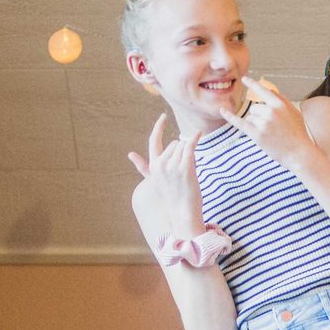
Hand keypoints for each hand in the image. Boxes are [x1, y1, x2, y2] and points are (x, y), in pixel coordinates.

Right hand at [126, 114, 201, 236]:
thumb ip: (143, 166)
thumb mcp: (154, 180)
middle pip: (175, 144)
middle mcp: (161, 165)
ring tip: (190, 173)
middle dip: (183, 151)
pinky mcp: (185, 168)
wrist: (183, 212)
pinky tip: (199, 133)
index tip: (163, 117)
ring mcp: (172, 167)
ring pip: (184, 147)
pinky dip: (195, 139)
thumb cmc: (171, 196)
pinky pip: (190, 147)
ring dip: (190, 155)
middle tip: (185, 170)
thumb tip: (130, 154)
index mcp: (154, 166)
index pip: (154, 141)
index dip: (158, 127)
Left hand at [217, 76, 315, 168]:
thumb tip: (269, 89)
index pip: (263, 90)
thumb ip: (281, 100)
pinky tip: (222, 110)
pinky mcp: (256, 134)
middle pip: (255, 108)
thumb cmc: (298, 134)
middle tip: (273, 129)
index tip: (244, 79)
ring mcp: (263, 122)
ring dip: (256, 125)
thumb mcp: (294, 113)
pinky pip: (240, 122)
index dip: (253, 84)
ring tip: (270, 135)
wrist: (299, 153)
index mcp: (280, 104)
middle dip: (260, 117)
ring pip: (250, 117)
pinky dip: (230, 116)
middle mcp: (271, 111)